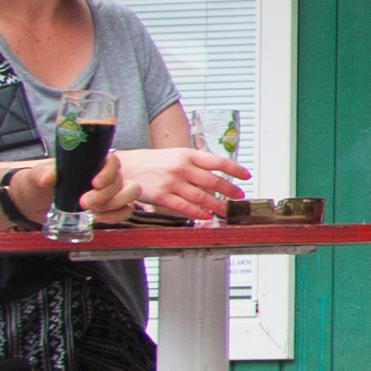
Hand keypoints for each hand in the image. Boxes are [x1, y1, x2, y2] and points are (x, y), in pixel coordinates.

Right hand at [96, 145, 252, 222]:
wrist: (125, 166)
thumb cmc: (151, 162)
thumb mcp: (174, 155)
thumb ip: (193, 164)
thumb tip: (215, 174)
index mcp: (186, 154)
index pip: (217, 161)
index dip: (234, 169)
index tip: (246, 176)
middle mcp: (181, 166)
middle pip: (213, 181)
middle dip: (229, 190)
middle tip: (238, 196)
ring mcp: (172, 182)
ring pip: (201, 196)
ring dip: (217, 205)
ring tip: (226, 210)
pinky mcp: (162, 196)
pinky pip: (184, 207)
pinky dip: (197, 213)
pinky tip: (206, 216)